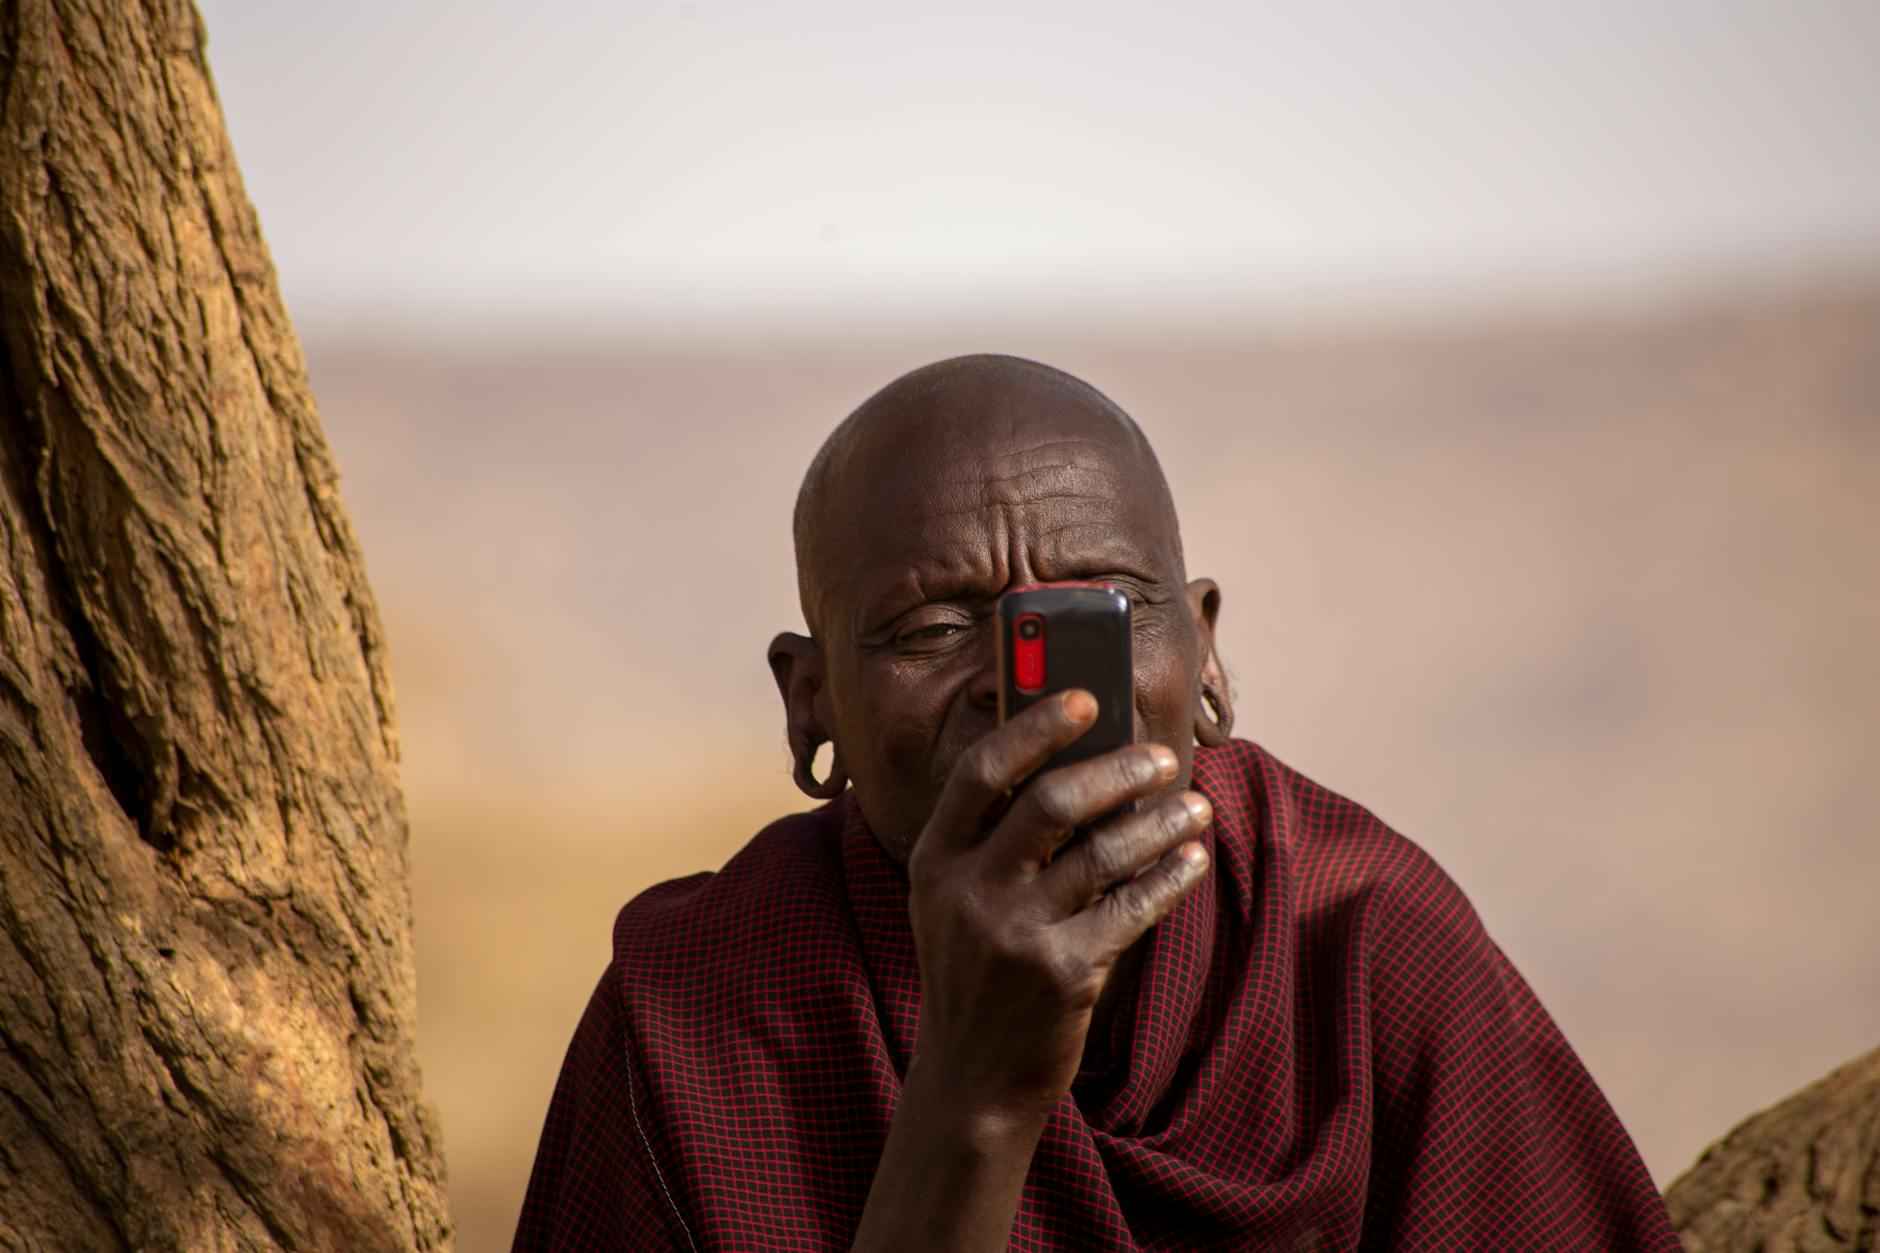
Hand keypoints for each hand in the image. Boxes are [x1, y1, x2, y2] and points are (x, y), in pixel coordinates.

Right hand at [904, 689, 1212, 1127]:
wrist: (971, 1075)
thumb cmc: (976, 968)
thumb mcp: (957, 898)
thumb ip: (997, 838)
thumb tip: (1082, 761)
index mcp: (935, 858)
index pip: (981, 771)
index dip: (1035, 728)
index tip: (1085, 698)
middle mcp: (966, 890)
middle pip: (1050, 802)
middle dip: (1116, 771)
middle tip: (1159, 759)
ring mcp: (1012, 933)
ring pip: (1101, 854)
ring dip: (1158, 824)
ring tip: (1194, 809)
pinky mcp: (1060, 973)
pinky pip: (1130, 909)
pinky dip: (1168, 880)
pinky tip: (1190, 862)